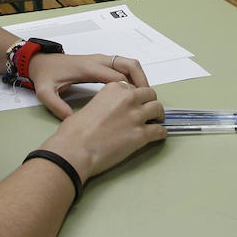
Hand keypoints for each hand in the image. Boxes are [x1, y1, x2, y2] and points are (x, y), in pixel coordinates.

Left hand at [27, 53, 149, 118]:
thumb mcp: (45, 92)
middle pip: (129, 64)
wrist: (41, 62)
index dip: (129, 89)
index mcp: (87, 68)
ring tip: (144, 97)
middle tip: (148, 99)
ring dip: (140, 77)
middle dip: (142, 80)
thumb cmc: (45, 76)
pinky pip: (123, 66)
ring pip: (129, 63)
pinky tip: (133, 92)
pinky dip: (133, 76)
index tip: (137, 104)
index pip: (116, 76)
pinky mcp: (101, 63)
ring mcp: (101, 60)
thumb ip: (55, 105)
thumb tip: (69, 118)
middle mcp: (97, 61)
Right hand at [41, 81, 164, 181]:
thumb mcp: (88, 106)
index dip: (134, 96)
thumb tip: (107, 113)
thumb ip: (103, 104)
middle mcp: (127, 99)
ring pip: (158, 109)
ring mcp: (135, 116)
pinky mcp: (141, 135)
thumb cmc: (75, 131)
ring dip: (158, 116)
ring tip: (156, 121)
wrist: (75, 149)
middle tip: (148, 110)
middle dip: (149, 102)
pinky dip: (161, 133)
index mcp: (113, 89)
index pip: (133, 86)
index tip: (134, 102)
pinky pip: (159, 131)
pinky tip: (159, 135)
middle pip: (149, 94)